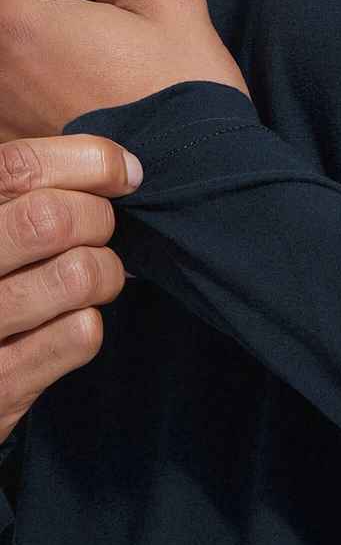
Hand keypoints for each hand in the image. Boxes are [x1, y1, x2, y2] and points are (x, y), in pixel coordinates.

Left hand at [0, 0, 250, 142]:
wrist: (198, 185)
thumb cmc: (186, 94)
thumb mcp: (165, 1)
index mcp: (20, 19)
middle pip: (6, 14)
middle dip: (45, 14)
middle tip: (106, 41)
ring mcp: (1, 114)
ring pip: (14, 62)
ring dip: (46, 60)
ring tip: (101, 83)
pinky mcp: (16, 149)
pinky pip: (21, 103)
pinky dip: (49, 100)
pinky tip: (93, 117)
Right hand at [0, 133, 141, 446]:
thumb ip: (26, 195)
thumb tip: (119, 165)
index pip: (19, 166)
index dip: (89, 160)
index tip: (125, 173)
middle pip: (54, 219)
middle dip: (99, 220)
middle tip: (97, 233)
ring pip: (79, 275)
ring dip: (103, 273)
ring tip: (87, 281)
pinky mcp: (0, 384)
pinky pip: (81, 333)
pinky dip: (88, 323)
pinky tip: (64, 325)